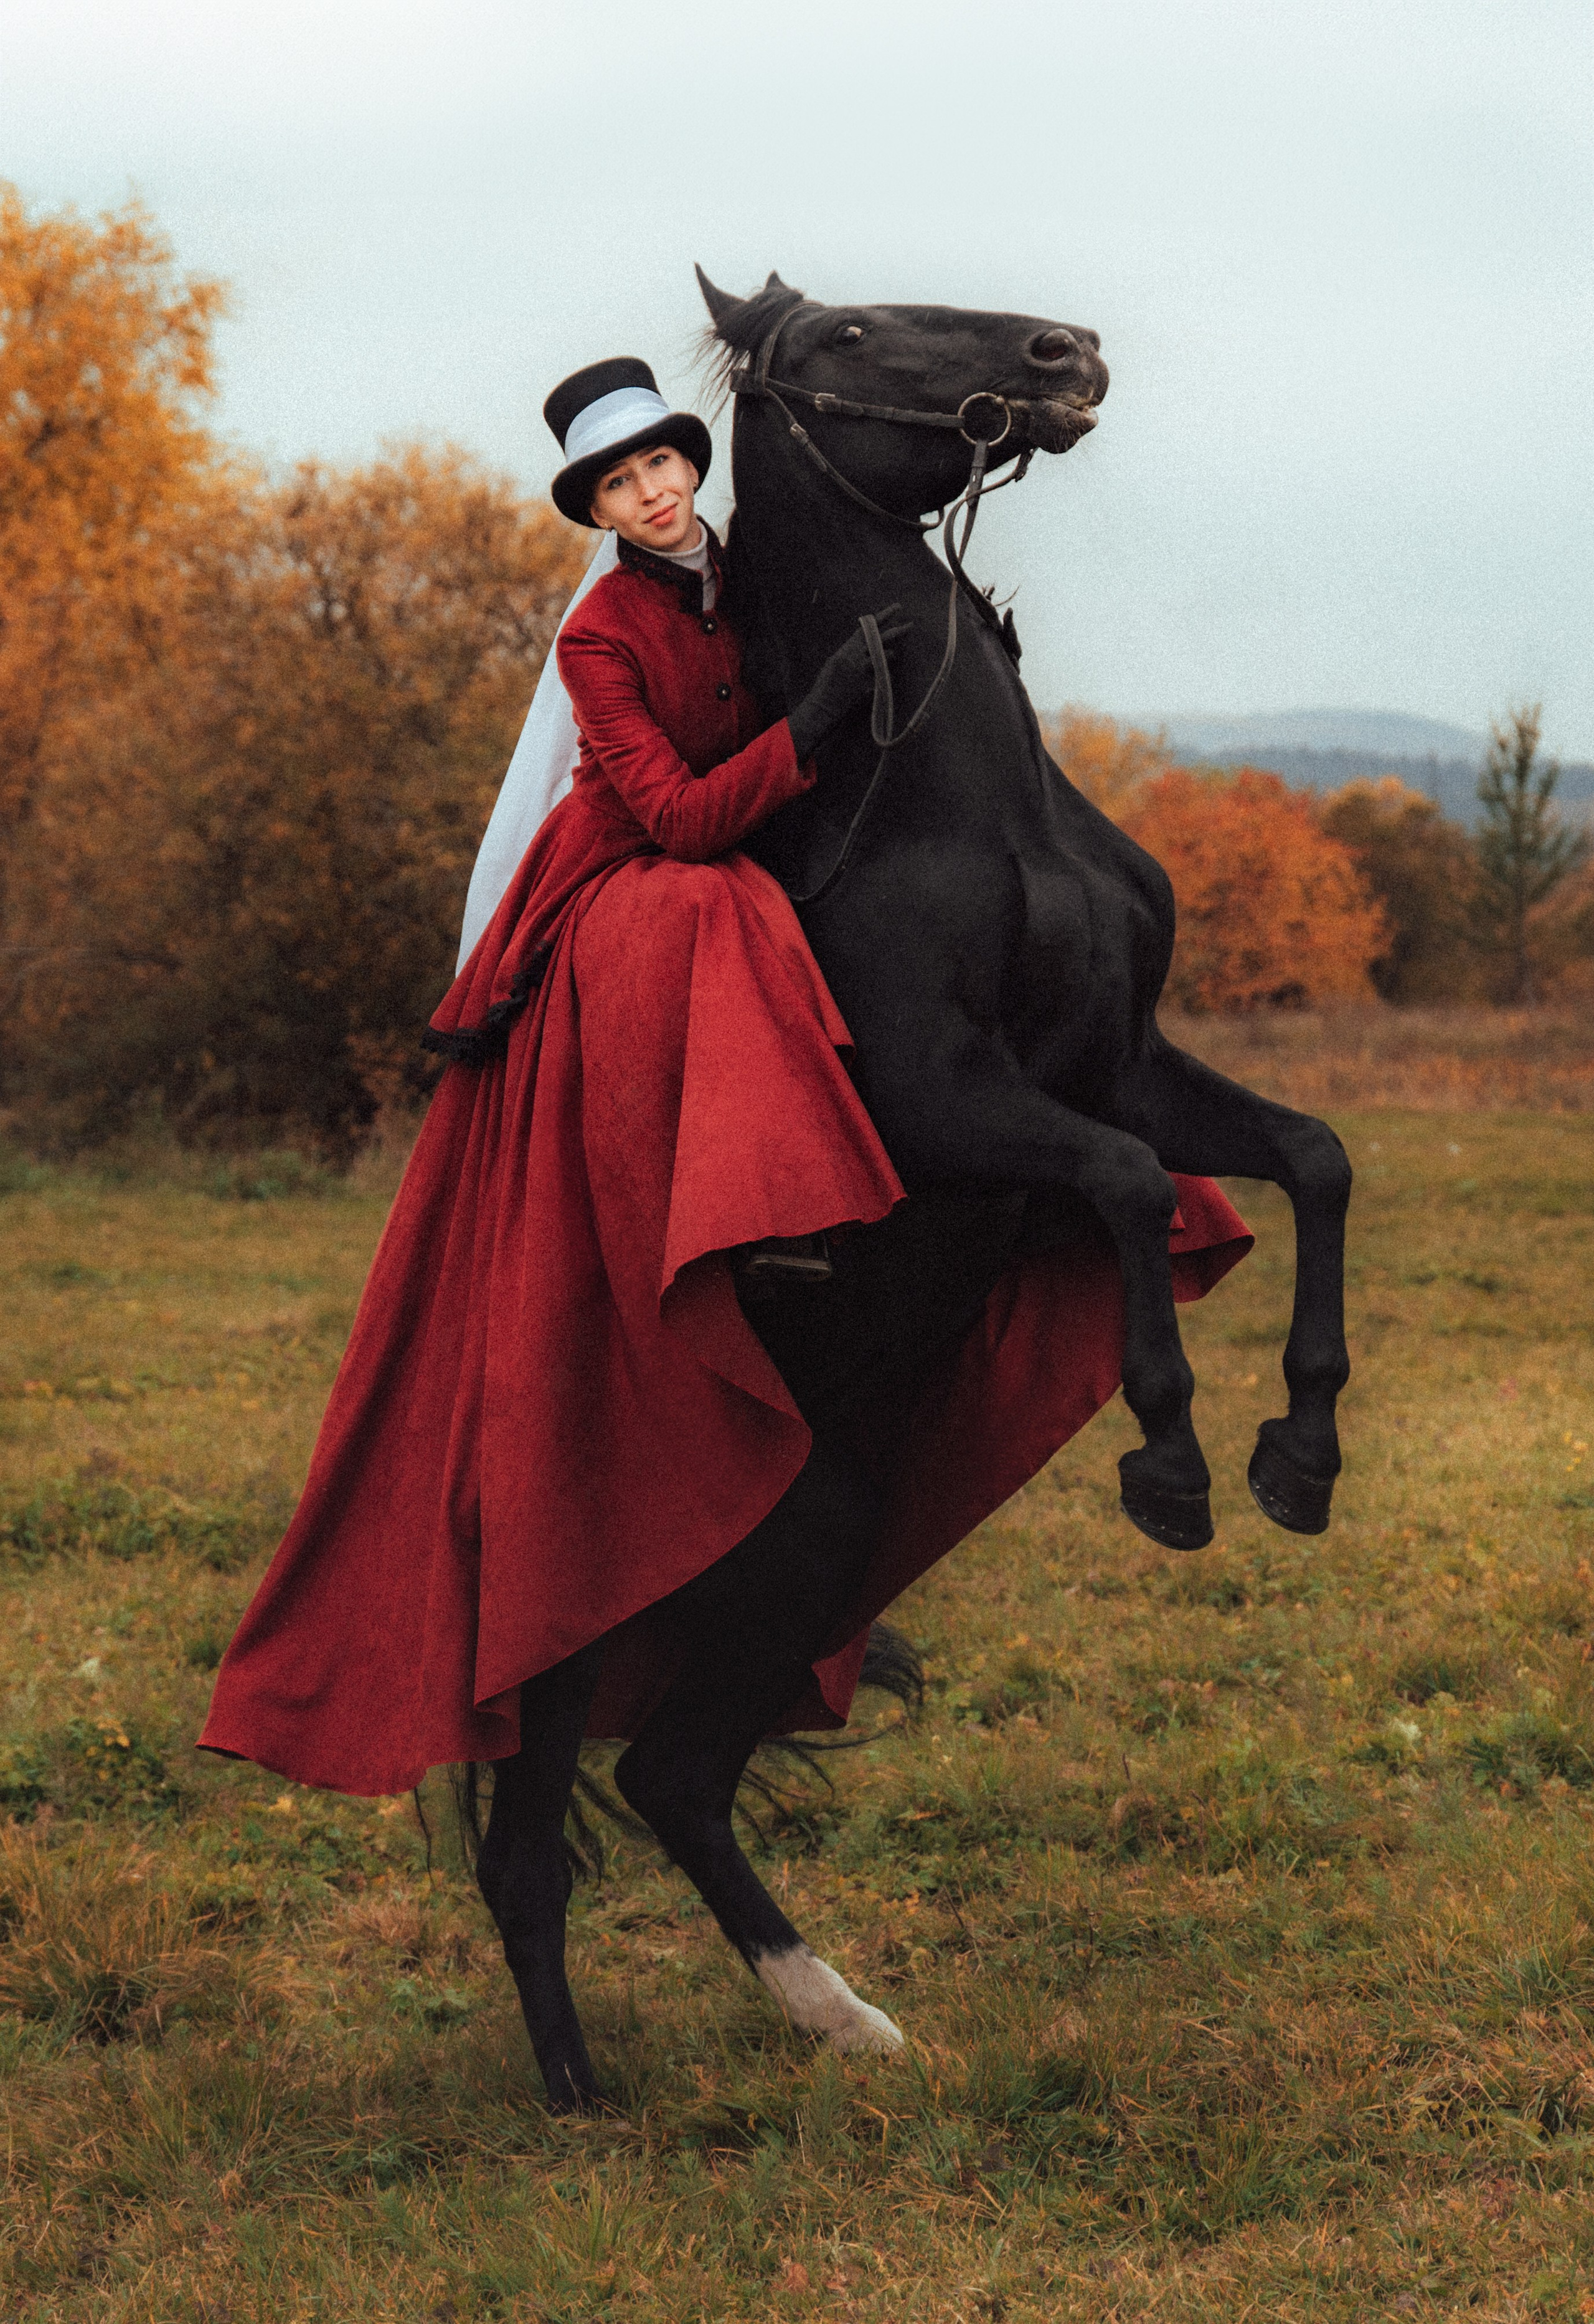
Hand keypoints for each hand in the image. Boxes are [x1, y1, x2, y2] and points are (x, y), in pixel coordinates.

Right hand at [787, 607, 912, 760]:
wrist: (821, 706)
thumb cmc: (825, 686)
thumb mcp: (834, 664)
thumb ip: (850, 654)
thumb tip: (866, 648)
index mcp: (844, 650)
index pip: (865, 628)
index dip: (882, 617)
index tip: (896, 608)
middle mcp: (852, 657)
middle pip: (878, 639)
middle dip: (895, 631)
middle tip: (910, 625)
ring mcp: (858, 671)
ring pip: (881, 657)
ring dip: (888, 655)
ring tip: (892, 655)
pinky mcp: (863, 685)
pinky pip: (881, 679)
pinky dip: (884, 678)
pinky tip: (882, 681)